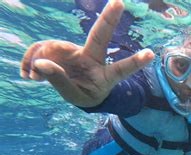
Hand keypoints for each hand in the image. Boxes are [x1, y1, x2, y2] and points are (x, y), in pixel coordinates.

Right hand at [20, 0, 154, 106]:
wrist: (76, 91)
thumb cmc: (84, 95)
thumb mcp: (74, 96)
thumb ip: (59, 81)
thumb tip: (41, 63)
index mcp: (104, 76)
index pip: (121, 69)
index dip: (135, 62)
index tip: (151, 54)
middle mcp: (93, 59)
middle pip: (101, 36)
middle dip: (110, 19)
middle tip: (120, 1)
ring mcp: (77, 51)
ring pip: (55, 47)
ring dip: (39, 61)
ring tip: (31, 77)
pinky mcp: (61, 48)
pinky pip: (42, 49)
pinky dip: (31, 60)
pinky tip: (27, 73)